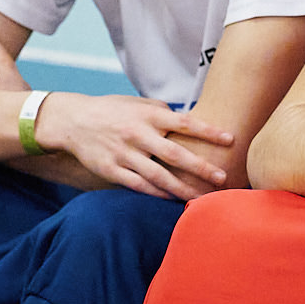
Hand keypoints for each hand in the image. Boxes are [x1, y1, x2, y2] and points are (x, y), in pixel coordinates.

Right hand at [35, 92, 235, 200]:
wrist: (74, 121)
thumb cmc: (113, 111)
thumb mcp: (138, 104)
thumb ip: (164, 112)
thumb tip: (191, 121)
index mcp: (148, 116)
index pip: (185, 123)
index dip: (209, 131)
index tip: (231, 140)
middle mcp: (138, 135)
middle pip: (175, 154)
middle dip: (201, 167)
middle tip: (223, 178)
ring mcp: (124, 154)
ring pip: (158, 176)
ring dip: (182, 188)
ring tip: (201, 197)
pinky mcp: (112, 170)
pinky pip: (138, 185)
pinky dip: (157, 193)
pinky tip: (173, 199)